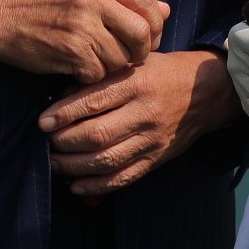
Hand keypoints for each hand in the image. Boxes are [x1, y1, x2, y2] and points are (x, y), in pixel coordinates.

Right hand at [0, 0, 168, 81]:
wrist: (2, 17)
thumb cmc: (47, 2)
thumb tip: (166, 10)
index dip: (155, 21)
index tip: (149, 35)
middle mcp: (92, 0)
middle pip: (141, 31)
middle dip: (143, 49)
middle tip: (133, 55)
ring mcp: (81, 27)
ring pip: (121, 57)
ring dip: (116, 65)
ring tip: (101, 59)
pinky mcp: (70, 52)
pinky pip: (99, 73)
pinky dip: (94, 76)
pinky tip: (82, 67)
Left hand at [40, 50, 236, 196]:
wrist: (205, 92)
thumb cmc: (162, 72)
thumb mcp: (135, 62)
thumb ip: (102, 76)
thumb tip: (63, 94)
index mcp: (137, 83)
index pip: (94, 100)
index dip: (64, 113)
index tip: (43, 120)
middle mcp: (144, 112)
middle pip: (97, 135)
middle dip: (64, 142)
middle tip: (46, 141)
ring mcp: (151, 139)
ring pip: (106, 160)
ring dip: (74, 166)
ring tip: (55, 162)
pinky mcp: (156, 158)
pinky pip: (123, 178)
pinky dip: (97, 186)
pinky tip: (77, 185)